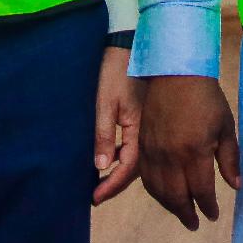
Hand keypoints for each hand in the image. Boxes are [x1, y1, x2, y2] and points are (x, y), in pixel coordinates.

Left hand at [92, 47, 145, 204]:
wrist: (132, 44)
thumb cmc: (116, 71)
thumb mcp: (105, 102)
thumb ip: (103, 135)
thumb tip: (101, 166)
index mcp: (139, 128)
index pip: (128, 167)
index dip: (112, 184)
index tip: (95, 198)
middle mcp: (147, 130)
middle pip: (135, 166)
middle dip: (117, 182)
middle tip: (98, 195)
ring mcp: (146, 123)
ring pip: (136, 155)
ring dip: (120, 169)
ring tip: (103, 181)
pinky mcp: (142, 116)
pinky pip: (135, 143)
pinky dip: (123, 154)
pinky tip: (111, 156)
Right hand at [139, 75, 240, 230]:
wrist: (175, 73)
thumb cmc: (207, 98)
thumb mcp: (226, 126)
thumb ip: (230, 159)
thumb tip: (236, 186)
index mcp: (194, 152)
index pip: (201, 191)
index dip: (208, 206)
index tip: (213, 214)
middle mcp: (171, 156)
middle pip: (177, 196)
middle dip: (188, 213)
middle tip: (195, 223)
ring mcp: (153, 152)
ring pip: (158, 190)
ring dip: (170, 205)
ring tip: (181, 212)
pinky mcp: (141, 145)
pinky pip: (144, 176)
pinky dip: (154, 191)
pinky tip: (163, 194)